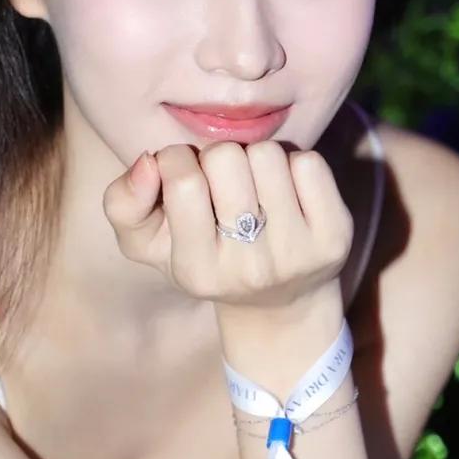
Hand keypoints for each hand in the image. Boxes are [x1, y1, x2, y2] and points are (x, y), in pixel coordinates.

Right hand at [102, 138, 352, 311]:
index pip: (181, 179)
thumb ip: (124, 204)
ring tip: (255, 189)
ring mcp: (296, 254)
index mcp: (196, 271)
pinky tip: (287, 194)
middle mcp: (248, 268)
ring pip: (267, 155)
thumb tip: (148, 161)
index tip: (185, 175)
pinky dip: (294, 166)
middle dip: (220, 158)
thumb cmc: (206, 259)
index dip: (177, 159)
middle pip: (226, 158)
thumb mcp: (150, 243)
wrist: (279, 303)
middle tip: (224, 185)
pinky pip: (309, 164)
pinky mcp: (334, 237)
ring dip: (256, 159)